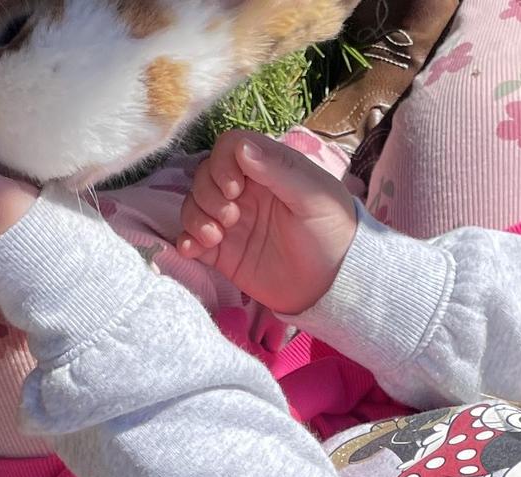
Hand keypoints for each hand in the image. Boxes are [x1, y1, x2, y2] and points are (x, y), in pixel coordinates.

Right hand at [177, 131, 358, 315]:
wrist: (334, 284)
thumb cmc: (332, 232)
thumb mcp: (314, 196)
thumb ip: (279, 169)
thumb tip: (242, 147)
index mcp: (268, 169)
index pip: (229, 147)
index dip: (222, 163)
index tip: (234, 188)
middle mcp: (245, 191)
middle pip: (204, 175)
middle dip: (208, 194)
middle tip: (231, 218)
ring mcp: (231, 221)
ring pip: (193, 205)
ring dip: (196, 217)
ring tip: (217, 237)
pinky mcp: (222, 252)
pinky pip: (191, 239)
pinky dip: (186, 241)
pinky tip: (196, 251)